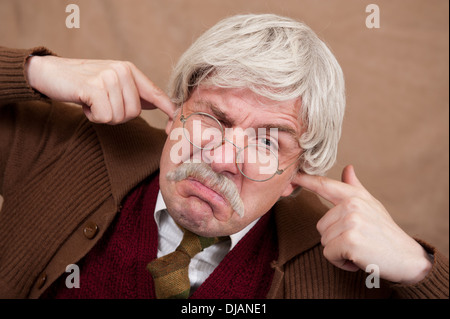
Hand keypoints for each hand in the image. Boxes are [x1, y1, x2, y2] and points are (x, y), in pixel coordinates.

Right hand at [25, 55, 175, 123]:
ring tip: (92, 101)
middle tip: (101, 104)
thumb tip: (160, 105)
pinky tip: (85, 103)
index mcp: (130, 70)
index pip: (156, 93)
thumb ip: (134, 93)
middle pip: (134, 113)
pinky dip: (93, 117)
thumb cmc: (84, 83)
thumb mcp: (113, 84)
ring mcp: (108, 77)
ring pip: (119, 117)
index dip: (168, 111)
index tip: (173, 126)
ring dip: (103, 116)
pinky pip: (105, 117)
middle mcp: (122, 71)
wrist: (51, 73)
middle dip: (117, 116)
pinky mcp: (94, 87)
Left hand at [296, 165, 432, 283]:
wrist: (408, 258)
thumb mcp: (371, 206)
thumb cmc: (384, 232)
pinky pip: (328, 253)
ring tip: (359, 249)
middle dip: (335, 239)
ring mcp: (351, 221)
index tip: (292, 176)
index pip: (325, 185)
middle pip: (321, 225)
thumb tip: (348, 168)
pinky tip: (358, 259)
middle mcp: (352, 205)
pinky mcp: (350, 240)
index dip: (306, 180)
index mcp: (355, 196)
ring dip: (338, 251)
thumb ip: (354, 188)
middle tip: (358, 241)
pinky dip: (340, 261)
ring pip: (324, 240)